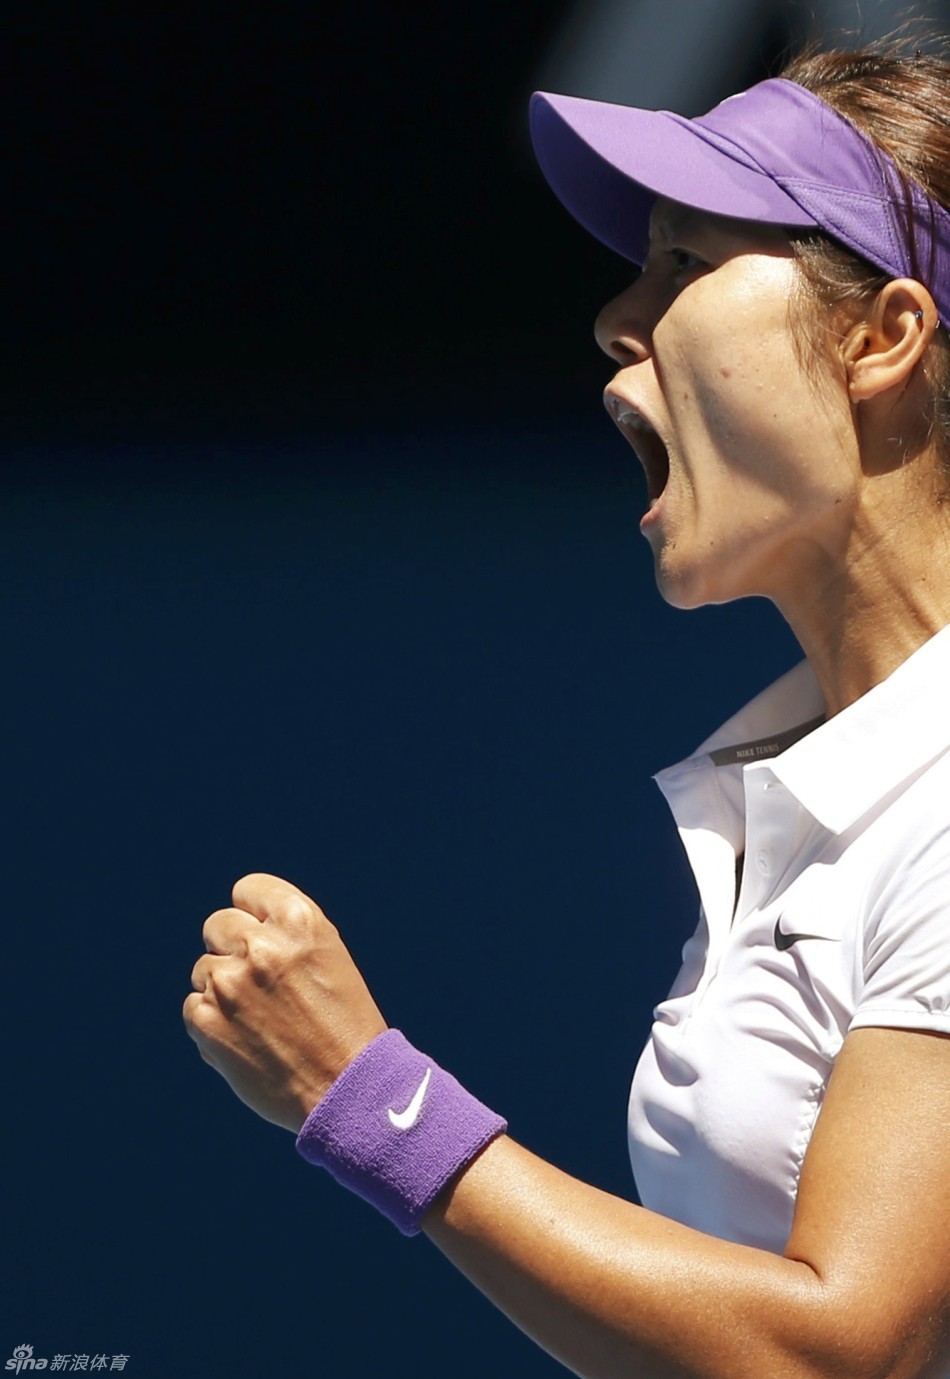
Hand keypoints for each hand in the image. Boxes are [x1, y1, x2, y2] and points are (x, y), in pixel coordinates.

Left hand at [183, 873, 387, 1131]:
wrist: (345, 1087)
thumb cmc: (343, 1022)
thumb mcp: (328, 955)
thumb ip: (284, 933)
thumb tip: (234, 927)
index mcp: (299, 921)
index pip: (248, 890)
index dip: (255, 915)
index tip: (264, 936)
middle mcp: (261, 945)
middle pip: (218, 924)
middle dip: (232, 948)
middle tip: (259, 982)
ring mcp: (229, 983)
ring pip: (203, 968)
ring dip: (222, 988)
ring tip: (260, 1018)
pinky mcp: (206, 1021)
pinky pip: (193, 1005)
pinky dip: (212, 1021)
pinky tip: (245, 1039)